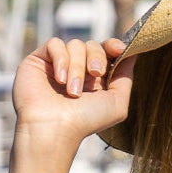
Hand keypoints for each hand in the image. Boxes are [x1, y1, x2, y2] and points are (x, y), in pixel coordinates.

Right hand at [11, 36, 135, 149]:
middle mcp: (77, 69)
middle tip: (95, 73)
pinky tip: (60, 79)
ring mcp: (58, 64)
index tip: (119, 49)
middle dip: (97, 57)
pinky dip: (61, 60)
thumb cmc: (85, 121)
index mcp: (96, 79)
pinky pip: (55, 44)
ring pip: (75, 45)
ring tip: (73, 91)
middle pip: (93, 45)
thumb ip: (125, 79)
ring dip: (77, 67)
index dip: (113, 46)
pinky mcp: (40, 59)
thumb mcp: (116, 104)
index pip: (106, 51)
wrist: (54, 128)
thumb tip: (132, 54)